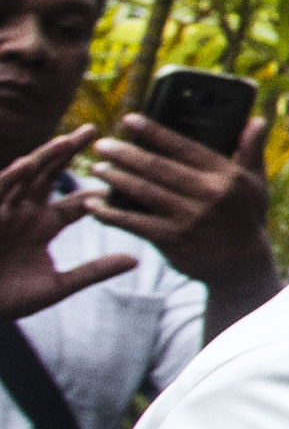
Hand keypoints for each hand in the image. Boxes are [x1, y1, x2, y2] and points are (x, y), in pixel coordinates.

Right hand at [0, 127, 136, 320]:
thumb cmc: (6, 298)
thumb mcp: (57, 287)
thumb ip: (94, 271)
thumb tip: (136, 260)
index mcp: (43, 225)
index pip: (78, 202)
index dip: (100, 191)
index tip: (127, 175)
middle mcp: (24, 211)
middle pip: (51, 176)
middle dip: (69, 153)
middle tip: (94, 131)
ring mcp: (3, 210)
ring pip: (26, 177)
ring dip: (44, 158)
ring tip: (68, 139)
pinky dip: (12, 178)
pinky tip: (29, 163)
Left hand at [88, 114, 276, 291]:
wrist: (243, 266)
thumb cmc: (246, 218)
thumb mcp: (256, 184)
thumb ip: (252, 151)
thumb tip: (255, 120)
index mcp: (226, 176)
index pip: (184, 146)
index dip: (154, 131)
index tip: (129, 120)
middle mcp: (208, 194)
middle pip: (157, 167)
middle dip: (125, 154)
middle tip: (102, 145)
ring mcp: (189, 218)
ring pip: (143, 191)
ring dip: (115, 178)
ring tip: (97, 169)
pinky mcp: (173, 240)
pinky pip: (134, 222)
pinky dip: (111, 213)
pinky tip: (94, 205)